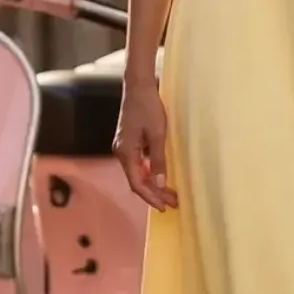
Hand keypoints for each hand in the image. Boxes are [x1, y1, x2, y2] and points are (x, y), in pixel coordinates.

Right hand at [114, 82, 177, 211]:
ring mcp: (124, 148)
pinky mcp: (129, 142)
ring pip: (138, 173)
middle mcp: (121, 153)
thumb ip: (158, 160)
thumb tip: (160, 183)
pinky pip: (139, 163)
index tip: (164, 206)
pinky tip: (161, 176)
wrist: (138, 87)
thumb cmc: (148, 108)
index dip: (150, 196)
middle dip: (154, 193)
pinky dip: (150, 172)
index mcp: (125, 153)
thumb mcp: (158, 135)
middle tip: (172, 203)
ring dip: (153, 184)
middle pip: (136, 180)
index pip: (136, 183)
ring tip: (170, 194)